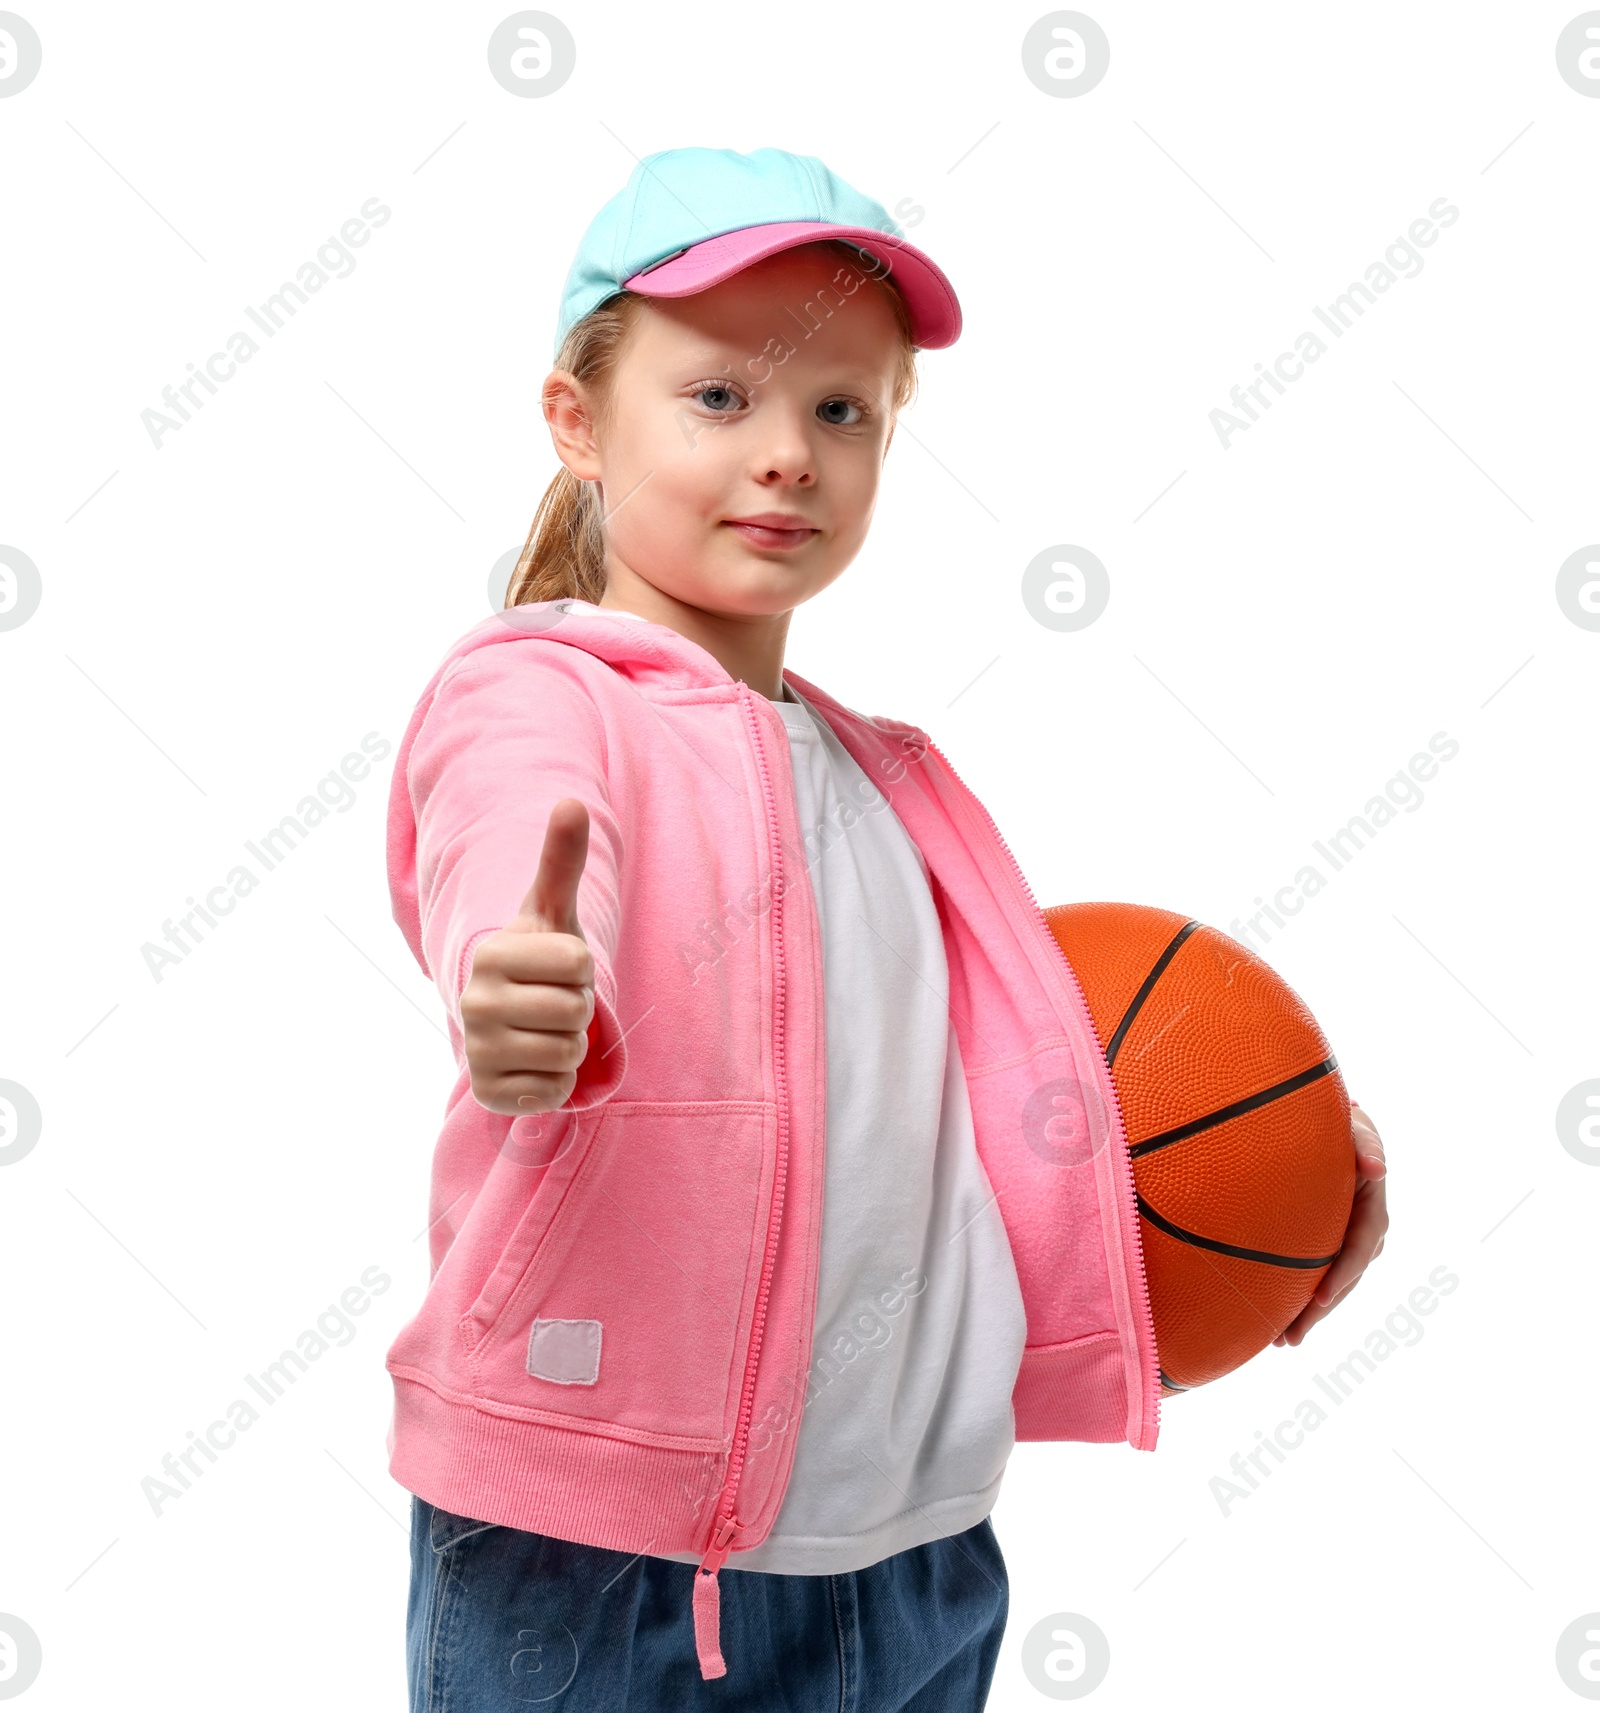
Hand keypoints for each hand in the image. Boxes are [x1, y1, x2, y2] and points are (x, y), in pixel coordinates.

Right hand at [460, 798, 595, 1115]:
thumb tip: (571, 802)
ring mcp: (478, 1052)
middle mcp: (474, 1004)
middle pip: (576, 1012)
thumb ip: (561, 860)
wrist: (510, 1019)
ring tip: (547, 1030)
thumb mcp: (553, 912)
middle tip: (554, 1003)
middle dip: (578, 1010)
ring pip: (568, 1054)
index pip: (579, 964)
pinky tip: (536, 1064)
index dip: (583, 969)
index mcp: (492, 956)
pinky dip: (557, 1082)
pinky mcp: (488, 1093)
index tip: (560, 970)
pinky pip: (554, 1092)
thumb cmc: (540, 960)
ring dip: (570, 1046)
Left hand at [1272, 1100, 1387, 1346]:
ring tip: (1281, 1341)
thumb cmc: (1336, 1121)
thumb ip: (1364, 1142)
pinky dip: (1301, 1298)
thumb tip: (1378, 1168)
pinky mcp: (1328, 1243)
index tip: (1319, 1298)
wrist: (1324, 1125)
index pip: (1363, 1243)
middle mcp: (1364, 1229)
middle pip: (1347, 1276)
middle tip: (1291, 1337)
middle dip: (1320, 1309)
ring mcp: (1347, 1239)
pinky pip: (1318, 1275)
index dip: (1344, 1273)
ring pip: (1332, 1283)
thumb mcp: (1353, 1126)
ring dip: (1309, 1314)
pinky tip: (1278, 1322)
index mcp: (1371, 1204)